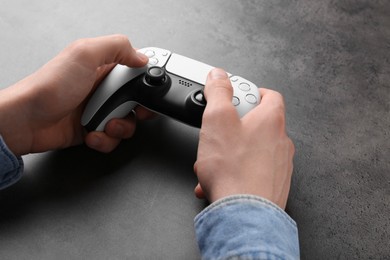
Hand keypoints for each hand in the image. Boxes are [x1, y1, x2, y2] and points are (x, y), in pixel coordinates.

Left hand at [0, 34, 151, 155]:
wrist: (27, 121)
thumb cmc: (49, 87)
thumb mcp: (84, 54)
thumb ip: (117, 47)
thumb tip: (142, 57)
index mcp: (104, 66)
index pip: (137, 71)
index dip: (147, 82)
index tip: (147, 91)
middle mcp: (104, 88)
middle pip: (138, 101)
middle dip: (138, 110)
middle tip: (125, 110)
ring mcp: (100, 110)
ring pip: (129, 123)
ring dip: (120, 128)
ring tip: (104, 124)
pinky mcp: (94, 129)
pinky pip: (113, 138)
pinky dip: (105, 139)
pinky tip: (92, 133)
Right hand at [193, 68, 294, 208]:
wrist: (244, 214)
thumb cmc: (234, 170)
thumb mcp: (218, 120)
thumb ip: (218, 92)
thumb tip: (218, 75)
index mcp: (271, 121)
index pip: (269, 95)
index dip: (253, 92)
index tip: (237, 96)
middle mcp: (281, 141)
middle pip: (258, 124)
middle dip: (234, 128)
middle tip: (218, 134)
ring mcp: (279, 165)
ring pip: (252, 150)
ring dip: (231, 153)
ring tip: (213, 162)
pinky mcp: (273, 185)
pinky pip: (252, 171)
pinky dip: (236, 172)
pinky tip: (219, 181)